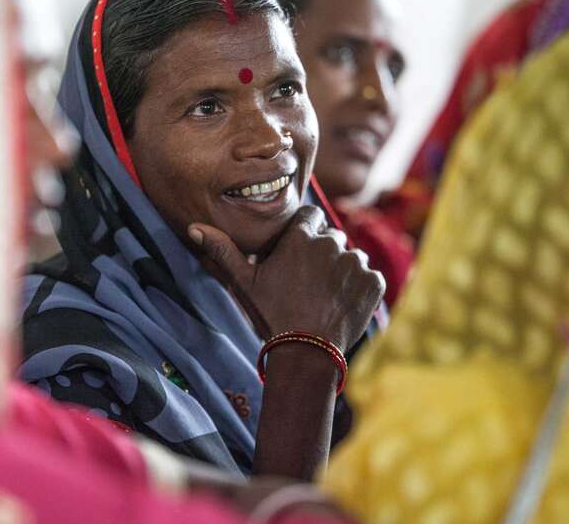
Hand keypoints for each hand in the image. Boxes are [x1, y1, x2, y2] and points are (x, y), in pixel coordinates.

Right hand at [188, 206, 383, 352]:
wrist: (306, 353)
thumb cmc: (271, 315)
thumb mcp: (243, 284)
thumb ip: (222, 251)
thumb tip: (194, 227)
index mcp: (301, 236)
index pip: (310, 216)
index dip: (304, 233)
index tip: (298, 253)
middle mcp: (331, 243)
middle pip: (330, 237)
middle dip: (322, 253)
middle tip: (309, 282)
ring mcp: (356, 262)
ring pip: (351, 257)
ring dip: (342, 270)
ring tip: (325, 297)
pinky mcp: (374, 282)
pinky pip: (369, 276)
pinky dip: (359, 288)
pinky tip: (341, 305)